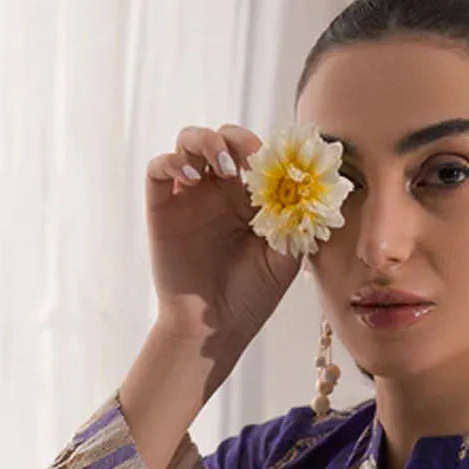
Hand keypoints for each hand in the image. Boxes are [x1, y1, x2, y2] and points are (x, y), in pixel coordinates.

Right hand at [146, 123, 302, 345]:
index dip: (268, 149)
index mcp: (249, 199)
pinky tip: (192, 179)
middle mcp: (218, 192)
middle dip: (238, 139)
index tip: (281, 161)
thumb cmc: (250, 298)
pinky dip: (173, 161)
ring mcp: (189, 197)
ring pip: (189, 142)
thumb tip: (310, 187)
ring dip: (207, 141)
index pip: (257, 154)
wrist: (213, 330)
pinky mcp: (162, 208)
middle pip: (224, 138)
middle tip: (250, 161)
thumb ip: (296, 222)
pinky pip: (158, 167)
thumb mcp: (285, 259)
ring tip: (224, 167)